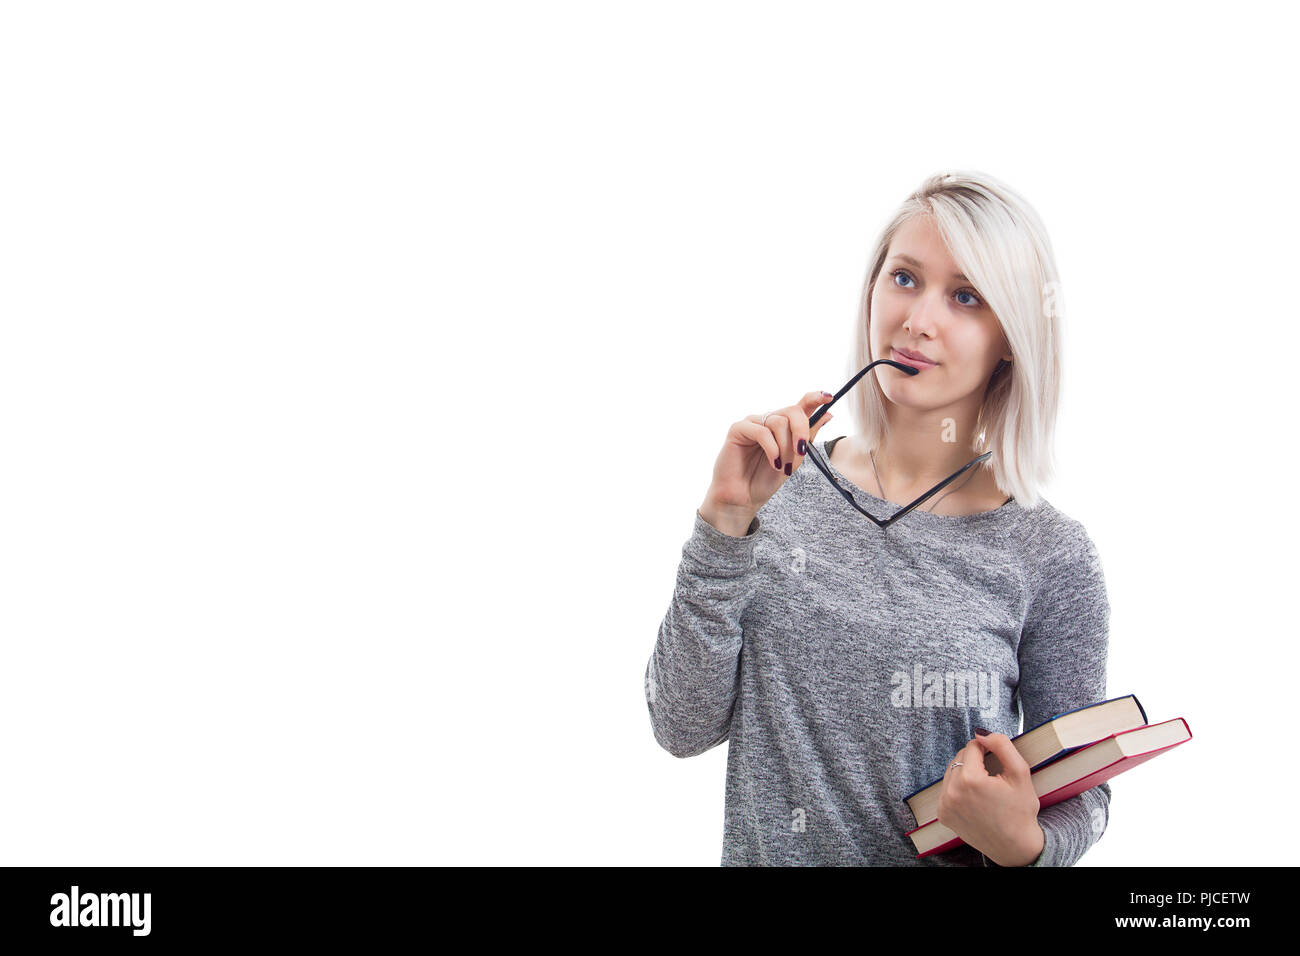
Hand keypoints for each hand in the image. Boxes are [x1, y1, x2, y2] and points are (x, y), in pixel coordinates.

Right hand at [699, 390, 835, 531]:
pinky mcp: (738, 429)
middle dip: (801, 431)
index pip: (800, 405)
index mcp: (783, 426)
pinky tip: (773, 463)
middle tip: (801, 452)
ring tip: (782, 466)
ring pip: (779, 422)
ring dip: (785, 447)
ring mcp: (753, 423)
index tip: (829, 397)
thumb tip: (828, 414)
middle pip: (792, 411)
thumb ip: (808, 437)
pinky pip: (762, 431)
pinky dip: (772, 449)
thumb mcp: (794, 459)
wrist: (743, 497)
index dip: (815, 398)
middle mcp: (768, 420)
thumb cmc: (765, 479)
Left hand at [936, 731, 1044, 866]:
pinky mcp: (943, 814)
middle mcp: (952, 792)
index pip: (972, 746)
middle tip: (993, 776)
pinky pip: (947, 789)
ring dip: (966, 772)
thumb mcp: (1020, 773)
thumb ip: (1002, 745)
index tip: (996, 758)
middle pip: (959, 757)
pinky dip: (959, 788)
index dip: (987, 749)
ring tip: (985, 786)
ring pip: (952, 771)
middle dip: (975, 760)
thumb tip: (981, 733)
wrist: (1015, 846)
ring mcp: (945, 805)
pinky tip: (975, 797)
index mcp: (970, 780)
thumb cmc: (1020, 812)